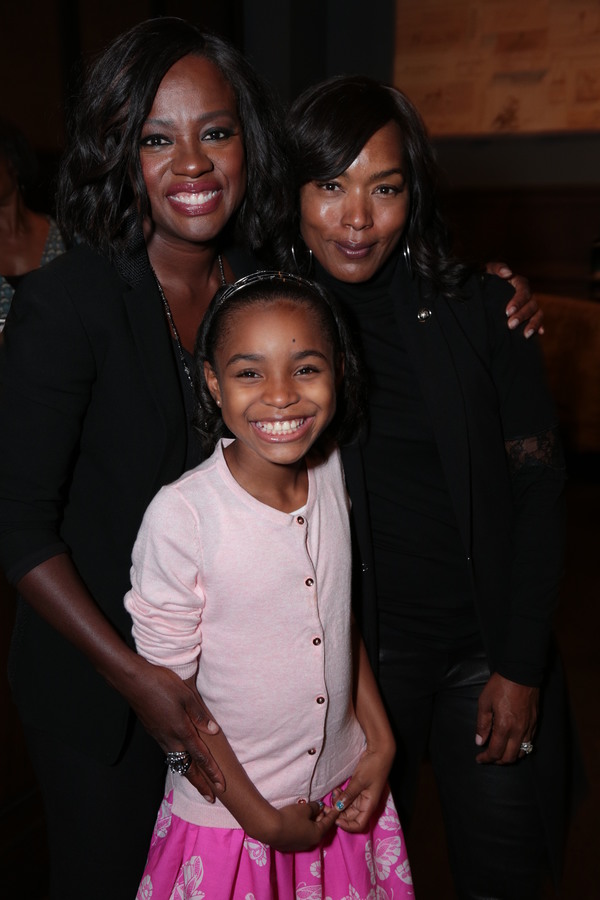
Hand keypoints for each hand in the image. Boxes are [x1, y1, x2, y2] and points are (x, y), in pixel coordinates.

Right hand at [122, 657, 223, 800]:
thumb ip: (200, 715)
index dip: (212, 773)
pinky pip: (169, 754)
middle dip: (200, 784)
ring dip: (189, 775)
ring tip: (199, 785)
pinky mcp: (153, 732)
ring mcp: (160, 737)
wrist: (133, 682)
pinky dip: (179, 763)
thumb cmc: (161, 684)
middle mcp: (170, 739)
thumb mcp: (186, 696)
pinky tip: (181, 761)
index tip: (221, 786)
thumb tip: (214, 731)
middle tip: (210, 798)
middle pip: (187, 768)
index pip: (200, 757)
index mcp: (181, 731)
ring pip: (177, 763)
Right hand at [266, 800, 337, 851]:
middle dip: (322, 817)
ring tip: (311, 812)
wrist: (271, 828)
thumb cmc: (291, 817)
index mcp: (317, 834)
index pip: (328, 822)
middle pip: (320, 828)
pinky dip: (304, 827)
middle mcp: (311, 843)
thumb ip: (314, 807)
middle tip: (322, 807)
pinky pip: (301, 835)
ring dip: (312, 822)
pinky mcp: (290, 845)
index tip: (338, 808)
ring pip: (310, 832)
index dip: (333, 813)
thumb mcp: (304, 809)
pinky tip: (300, 820)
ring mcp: (300, 846)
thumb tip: (319, 807)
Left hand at [330, 743, 393, 832]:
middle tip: (327, 807)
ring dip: (339, 804)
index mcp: (369, 805)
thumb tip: (337, 808)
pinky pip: (348, 798)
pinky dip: (341, 796)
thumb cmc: (373, 767)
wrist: (379, 752)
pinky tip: (336, 790)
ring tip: (334, 793)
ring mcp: (361, 797)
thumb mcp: (359, 781)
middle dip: (339, 814)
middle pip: (351, 817)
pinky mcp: (358, 790)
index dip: (347, 825)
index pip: (359, 825)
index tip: (335, 819)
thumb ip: (348, 795)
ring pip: (348, 807)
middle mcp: (365, 804)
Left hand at [475, 672, 538, 763]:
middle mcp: (518, 731)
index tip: (479, 759)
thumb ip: (482, 724)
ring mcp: (529, 728)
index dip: (486, 758)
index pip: (495, 752)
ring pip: (521, 752)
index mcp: (504, 726)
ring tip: (500, 752)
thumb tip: (479, 741)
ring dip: (510, 756)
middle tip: (488, 757)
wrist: (521, 672)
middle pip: (510, 757)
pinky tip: (513, 743)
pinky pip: (529, 742)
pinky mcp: (535, 723)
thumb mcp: (485, 702)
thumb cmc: (500, 685)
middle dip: (498, 761)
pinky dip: (520, 748)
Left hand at [486, 262, 543, 337]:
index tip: (507, 312)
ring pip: (537, 313)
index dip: (518, 301)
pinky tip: (540, 333)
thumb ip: (498, 268)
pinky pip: (538, 319)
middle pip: (531, 304)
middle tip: (510, 325)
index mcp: (519, 283)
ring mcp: (529, 304)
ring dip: (533, 324)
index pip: (523, 291)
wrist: (484, 289)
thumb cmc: (486, 277)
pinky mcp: (528, 314)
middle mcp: (527, 294)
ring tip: (525, 335)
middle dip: (522, 315)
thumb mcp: (489, 270)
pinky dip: (539, 326)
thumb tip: (508, 273)